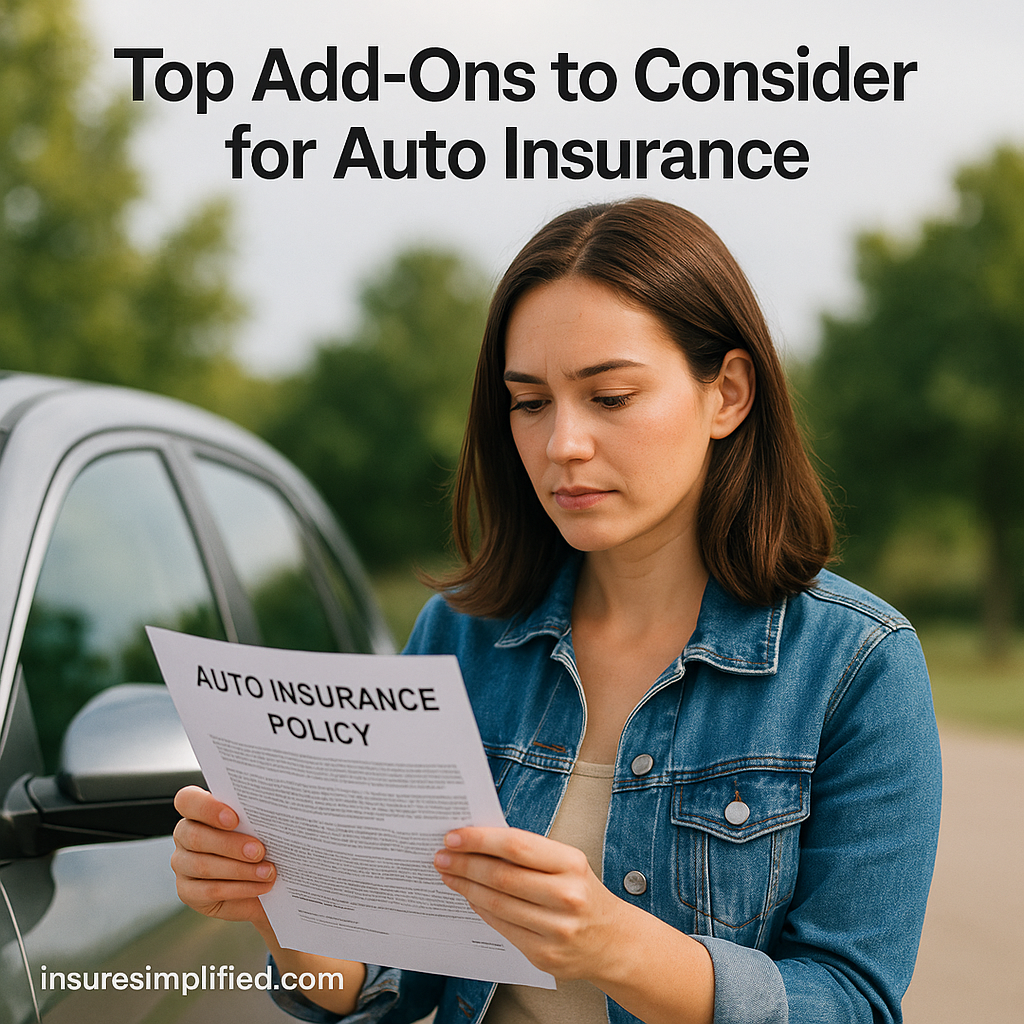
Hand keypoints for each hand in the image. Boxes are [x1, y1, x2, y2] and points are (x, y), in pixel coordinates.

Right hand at [171, 785, 275, 931]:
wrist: (257, 884)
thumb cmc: (257, 844)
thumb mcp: (255, 827)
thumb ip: (254, 817)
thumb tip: (273, 813)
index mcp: (198, 810)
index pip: (188, 800)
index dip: (207, 808)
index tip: (235, 819)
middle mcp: (185, 835)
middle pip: (195, 836)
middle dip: (230, 844)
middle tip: (259, 850)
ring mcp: (182, 865)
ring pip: (203, 866)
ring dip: (240, 869)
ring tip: (267, 871)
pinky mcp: (187, 892)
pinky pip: (210, 891)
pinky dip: (240, 888)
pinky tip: (261, 886)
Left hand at [434, 826, 713, 1023]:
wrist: (613, 941)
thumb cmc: (581, 891)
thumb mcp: (566, 863)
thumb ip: (528, 853)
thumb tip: (477, 841)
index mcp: (572, 864)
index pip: (516, 847)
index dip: (480, 840)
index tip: (454, 835)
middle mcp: (567, 897)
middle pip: (502, 877)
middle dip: (465, 864)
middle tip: (441, 855)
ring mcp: (556, 930)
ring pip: (497, 905)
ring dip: (466, 887)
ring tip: (448, 874)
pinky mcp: (544, 956)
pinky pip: (502, 928)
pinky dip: (481, 910)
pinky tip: (469, 896)